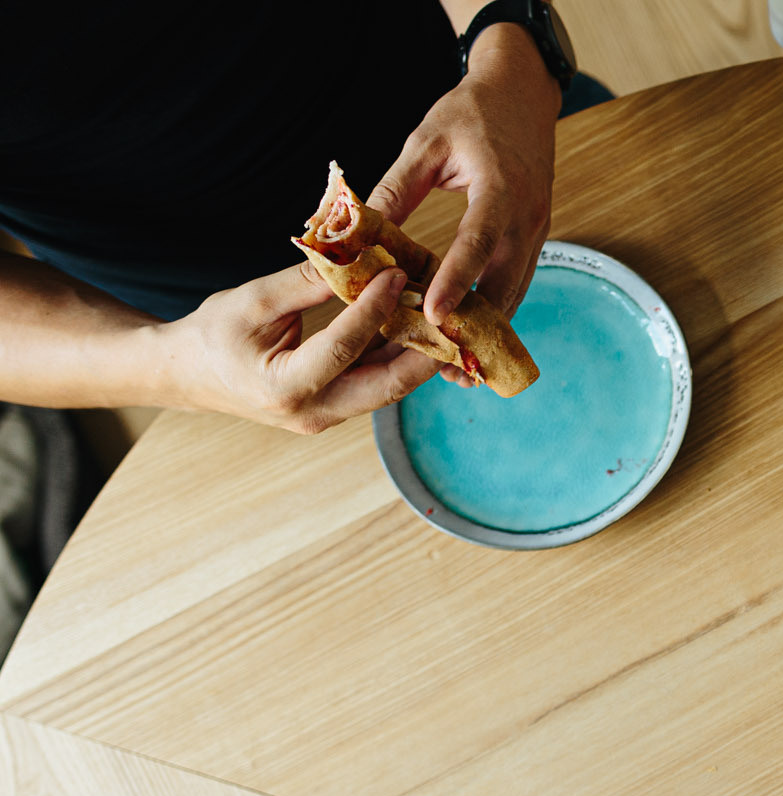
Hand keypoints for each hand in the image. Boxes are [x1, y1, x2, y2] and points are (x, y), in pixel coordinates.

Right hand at [161, 263, 439, 433]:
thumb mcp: (252, 301)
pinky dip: (398, 354)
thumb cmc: (212, 335)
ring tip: (447, 316)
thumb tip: (355, 253)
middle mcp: (314, 414)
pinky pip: (377, 382)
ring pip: (388, 387)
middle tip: (454, 314)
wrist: (189, 375)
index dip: (375, 309)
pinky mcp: (337, 408)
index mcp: (285, 388)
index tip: (400, 274)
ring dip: (418, 353)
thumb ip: (305, 283)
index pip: (343, 347)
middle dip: (424, 350)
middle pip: (386, 385)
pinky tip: (419, 324)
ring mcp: (329, 416)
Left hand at [368, 25, 558, 349]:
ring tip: (457, 367)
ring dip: (488, 330)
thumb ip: (397, 188)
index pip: (477, 242)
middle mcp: (527, 217)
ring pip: (515, 293)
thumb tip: (361, 231)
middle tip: (442, 365)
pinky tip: (470, 336)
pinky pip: (517, 284)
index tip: (431, 315)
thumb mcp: (426, 141)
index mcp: (500, 187)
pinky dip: (495, 312)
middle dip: (475, 327)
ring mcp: (538, 231)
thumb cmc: (471, 112)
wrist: (524, 95)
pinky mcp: (536, 239)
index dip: (455, 282)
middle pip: (505, 284)